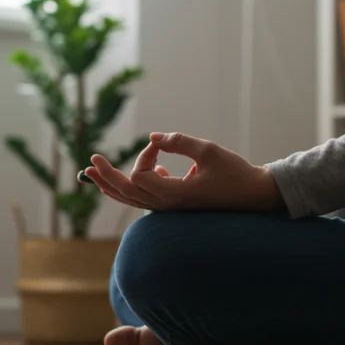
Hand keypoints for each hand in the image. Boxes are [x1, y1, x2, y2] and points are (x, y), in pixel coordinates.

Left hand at [84, 132, 283, 212]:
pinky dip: (134, 188)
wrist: (254, 195)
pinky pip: (146, 200)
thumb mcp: (208, 151)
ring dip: (113, 184)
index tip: (160, 143)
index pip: (139, 176)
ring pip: (132, 199)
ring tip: (95, 174)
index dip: (143, 155)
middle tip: (90, 161)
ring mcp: (171, 208)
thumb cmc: (234, 173)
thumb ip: (179, 142)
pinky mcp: (176, 205)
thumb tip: (152, 136)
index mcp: (174, 195)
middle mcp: (168, 205)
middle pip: (126, 193)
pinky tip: (148, 170)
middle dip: (106, 175)